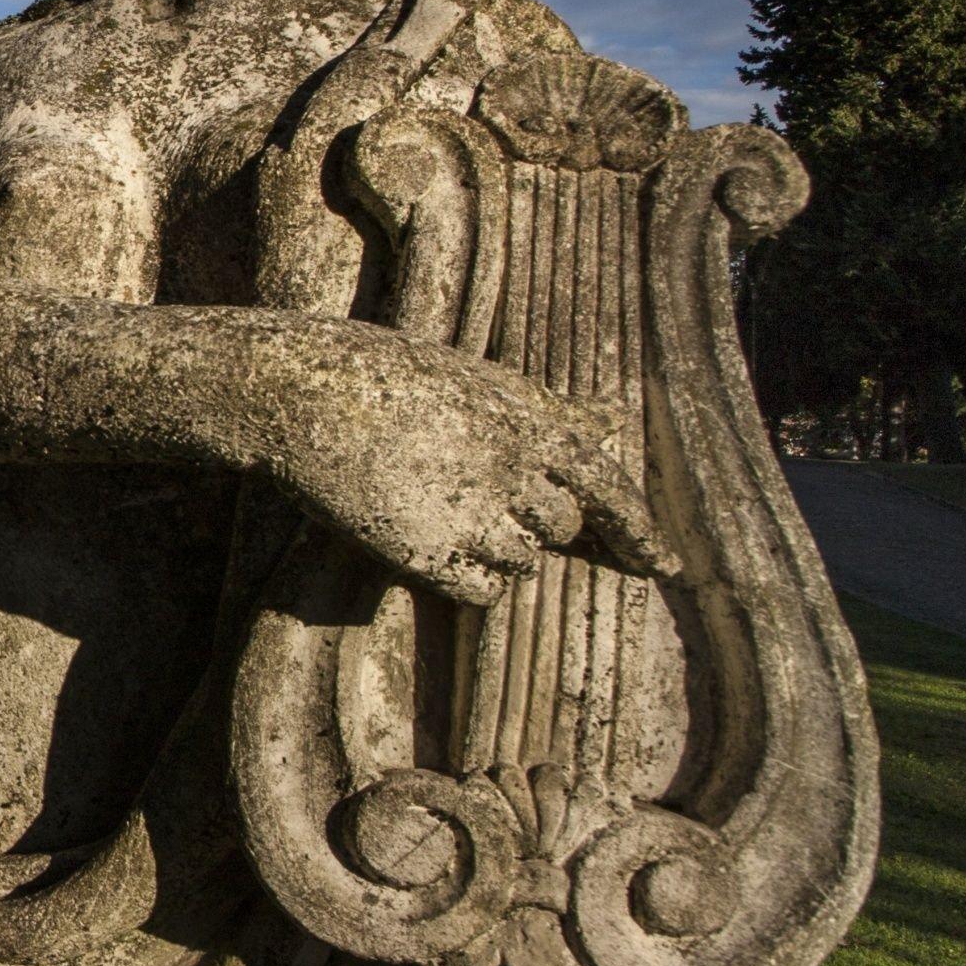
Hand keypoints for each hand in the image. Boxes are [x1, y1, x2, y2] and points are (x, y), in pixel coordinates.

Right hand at [271, 347, 672, 603]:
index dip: (639, 530)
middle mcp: (509, 465)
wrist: (300, 391)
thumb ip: (546, 409)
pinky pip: (484, 590)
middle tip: (472, 493)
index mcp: (525, 418)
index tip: (665, 568)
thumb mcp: (474, 380)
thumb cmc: (383, 376)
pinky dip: (470, 579)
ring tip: (438, 506)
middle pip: (562, 525)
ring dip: (498, 547)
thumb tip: (613, 422)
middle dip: (535, 520)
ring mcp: (468, 509)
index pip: (607, 483)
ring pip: (525, 559)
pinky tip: (431, 543)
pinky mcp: (426, 549)